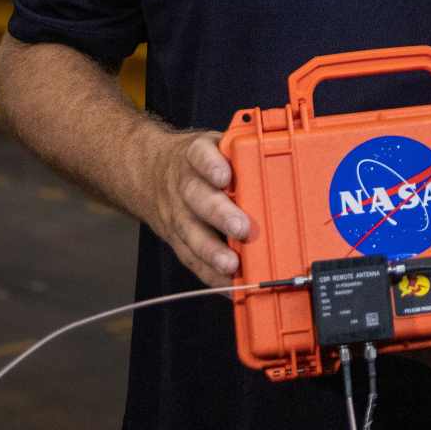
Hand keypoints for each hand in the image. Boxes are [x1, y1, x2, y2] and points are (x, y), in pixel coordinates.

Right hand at [143, 129, 250, 287]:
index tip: (224, 176)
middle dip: (220, 215)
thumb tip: (283, 162)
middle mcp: (183, 185)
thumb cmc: (196, 162)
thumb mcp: (215, 145)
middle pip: (197, 198)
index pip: (200, 156)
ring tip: (231, 265)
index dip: (211, 165)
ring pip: (190, 233)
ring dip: (211, 252)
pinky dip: (208, 274)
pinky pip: (190, 258)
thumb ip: (242, 152)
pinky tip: (227, 284)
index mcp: (195, 156)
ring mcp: (176, 213)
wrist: (147, 173)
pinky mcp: (174, 238)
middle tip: (242, 228)